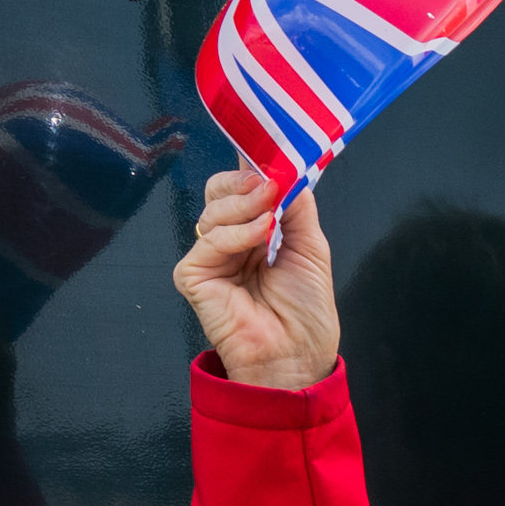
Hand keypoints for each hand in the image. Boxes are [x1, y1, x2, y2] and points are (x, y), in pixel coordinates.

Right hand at [172, 162, 338, 387]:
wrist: (297, 356)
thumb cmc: (306, 314)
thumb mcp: (311, 248)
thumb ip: (297, 207)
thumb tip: (287, 169)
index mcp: (255, 235)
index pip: (242, 190)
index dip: (251, 168)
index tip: (268, 149)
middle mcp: (229, 243)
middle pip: (219, 192)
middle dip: (243, 183)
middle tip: (268, 185)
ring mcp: (209, 259)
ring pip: (213, 211)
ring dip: (246, 208)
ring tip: (271, 219)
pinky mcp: (193, 276)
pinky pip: (208, 241)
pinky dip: (236, 235)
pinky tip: (259, 241)